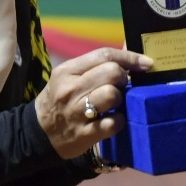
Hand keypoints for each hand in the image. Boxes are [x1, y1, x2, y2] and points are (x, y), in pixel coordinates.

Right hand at [34, 48, 152, 159]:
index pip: (104, 55)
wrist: (38, 133)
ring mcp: (76, 113)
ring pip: (112, 95)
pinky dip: (119, 121)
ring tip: (117, 103)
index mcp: (67, 71)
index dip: (130, 57)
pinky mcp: (84, 134)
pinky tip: (115, 120)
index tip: (146, 63)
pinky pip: (113, 123)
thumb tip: (131, 51)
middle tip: (122, 86)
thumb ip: (96, 65)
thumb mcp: (69, 77)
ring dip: (122, 99)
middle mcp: (70, 90)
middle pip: (111, 73)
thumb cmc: (60, 99)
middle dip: (124, 78)